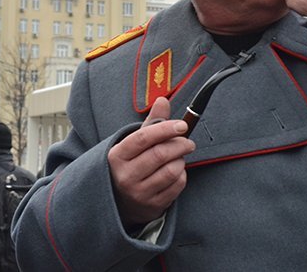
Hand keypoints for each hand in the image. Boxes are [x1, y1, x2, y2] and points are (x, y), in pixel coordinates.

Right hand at [108, 97, 195, 226]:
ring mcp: (138, 193)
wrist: (119, 201)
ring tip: (179, 157)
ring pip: (171, 171)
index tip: (182, 125)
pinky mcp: (152, 206)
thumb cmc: (131, 164)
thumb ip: (151, 123)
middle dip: (180, 144)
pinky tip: (177, 171)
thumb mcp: (134, 143)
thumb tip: (163, 100)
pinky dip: (182, 175)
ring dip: (181, 160)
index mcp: (117, 156)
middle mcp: (125, 176)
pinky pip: (176, 186)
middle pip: (160, 154)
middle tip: (188, 142)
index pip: (144, 138)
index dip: (166, 129)